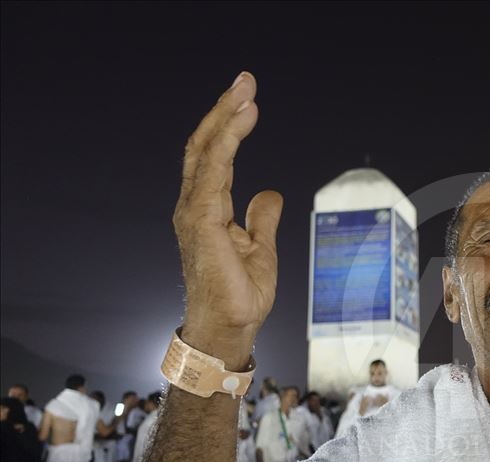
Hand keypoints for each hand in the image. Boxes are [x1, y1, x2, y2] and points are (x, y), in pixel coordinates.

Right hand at [173, 72, 282, 369]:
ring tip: (245, 93)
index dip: (229, 126)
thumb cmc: (240, 295)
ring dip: (225, 120)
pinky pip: (211, 176)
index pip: (214, 157)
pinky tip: (238, 124)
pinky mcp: (202, 224)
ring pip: (206, 154)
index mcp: (208, 209)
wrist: (229, 328)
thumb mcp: (261, 248)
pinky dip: (224, 147)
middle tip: (246, 81)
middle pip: (205, 147)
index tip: (248, 99)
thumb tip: (271, 193)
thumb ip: (262, 219)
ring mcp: (194, 214)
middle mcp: (195, 206)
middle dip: (224, 111)